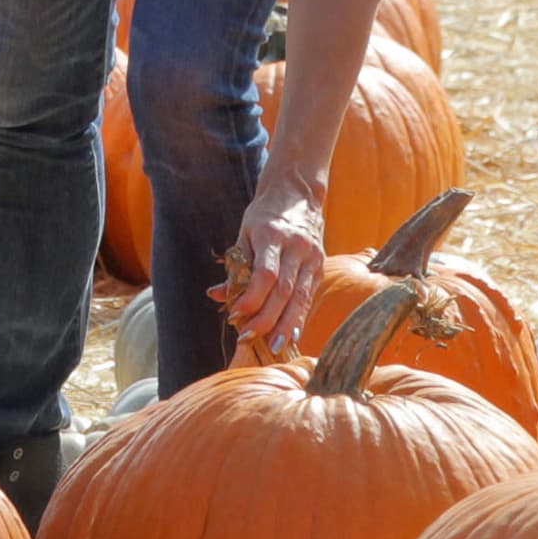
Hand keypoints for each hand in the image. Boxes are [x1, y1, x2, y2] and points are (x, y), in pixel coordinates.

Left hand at [208, 179, 325, 359]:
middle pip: (283, 291)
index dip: (251, 299)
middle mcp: (296, 246)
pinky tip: (291, 334)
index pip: (265, 274)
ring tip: (274, 347)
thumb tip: (217, 295)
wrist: (298, 191)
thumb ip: (235, 266)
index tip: (234, 315)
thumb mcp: (244, 233)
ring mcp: (312, 256)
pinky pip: (309, 295)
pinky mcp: (320, 264)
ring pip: (300, 297)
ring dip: (286, 325)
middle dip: (266, 319)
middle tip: (248, 338)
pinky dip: (299, 316)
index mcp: (272, 235)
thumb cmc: (264, 214)